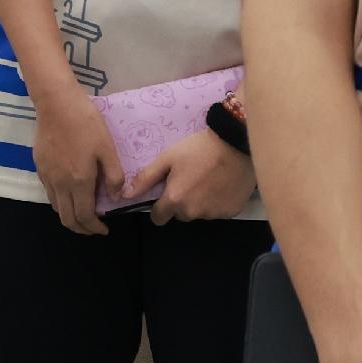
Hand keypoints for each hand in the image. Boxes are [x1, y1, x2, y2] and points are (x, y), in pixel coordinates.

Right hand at [30, 89, 124, 238]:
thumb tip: (114, 197)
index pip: (84, 216)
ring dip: (69, 215)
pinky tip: (70, 191)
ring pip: (56, 207)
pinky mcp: (39, 167)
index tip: (104, 230)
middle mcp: (60, 184)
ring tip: (83, 211)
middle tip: (93, 227)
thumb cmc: (86, 123)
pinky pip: (49, 192)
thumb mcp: (108, 148)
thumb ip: (114, 176)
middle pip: (66, 218)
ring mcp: (47, 176)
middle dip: (81, 228)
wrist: (56, 104)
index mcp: (79, 181)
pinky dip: (61, 201)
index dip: (94, 228)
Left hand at [133, 127, 251, 224]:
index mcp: (175, 200)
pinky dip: (216, 202)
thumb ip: (146, 178)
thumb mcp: (168, 158)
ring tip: (207, 180)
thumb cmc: (199, 149)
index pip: (158, 218)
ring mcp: (213, 214)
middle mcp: (193, 212)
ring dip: (199, 202)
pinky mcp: (231, 212)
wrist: (236, 144)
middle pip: (180, 215)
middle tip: (189, 180)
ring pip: (199, 213)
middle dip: (181, 202)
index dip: (159, 207)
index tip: (166, 193)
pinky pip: (217, 211)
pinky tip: (221, 185)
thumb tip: (125, 195)